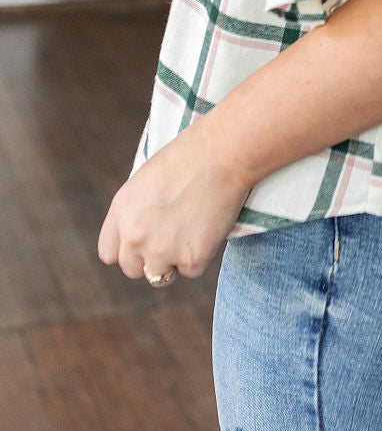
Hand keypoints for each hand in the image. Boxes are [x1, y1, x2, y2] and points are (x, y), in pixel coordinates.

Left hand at [97, 123, 252, 284]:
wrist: (222, 154)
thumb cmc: (189, 160)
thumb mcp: (146, 182)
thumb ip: (135, 213)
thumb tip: (141, 237)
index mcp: (120, 213)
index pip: (110, 254)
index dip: (130, 250)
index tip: (147, 241)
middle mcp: (134, 236)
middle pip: (133, 269)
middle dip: (152, 258)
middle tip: (176, 235)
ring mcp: (161, 251)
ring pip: (160, 276)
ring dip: (175, 261)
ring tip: (192, 229)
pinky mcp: (190, 259)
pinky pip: (192, 270)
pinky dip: (202, 255)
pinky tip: (209, 226)